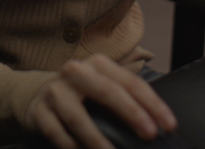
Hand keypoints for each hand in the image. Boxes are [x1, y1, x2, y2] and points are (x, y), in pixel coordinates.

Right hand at [25, 55, 177, 148]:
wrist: (36, 95)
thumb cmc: (81, 95)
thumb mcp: (102, 87)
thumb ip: (125, 98)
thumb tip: (157, 125)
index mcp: (98, 64)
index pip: (130, 82)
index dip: (152, 103)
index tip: (168, 124)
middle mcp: (76, 72)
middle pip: (108, 91)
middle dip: (132, 113)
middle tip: (150, 134)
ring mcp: (55, 91)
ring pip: (78, 117)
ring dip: (98, 140)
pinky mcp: (38, 111)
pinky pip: (57, 133)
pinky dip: (72, 146)